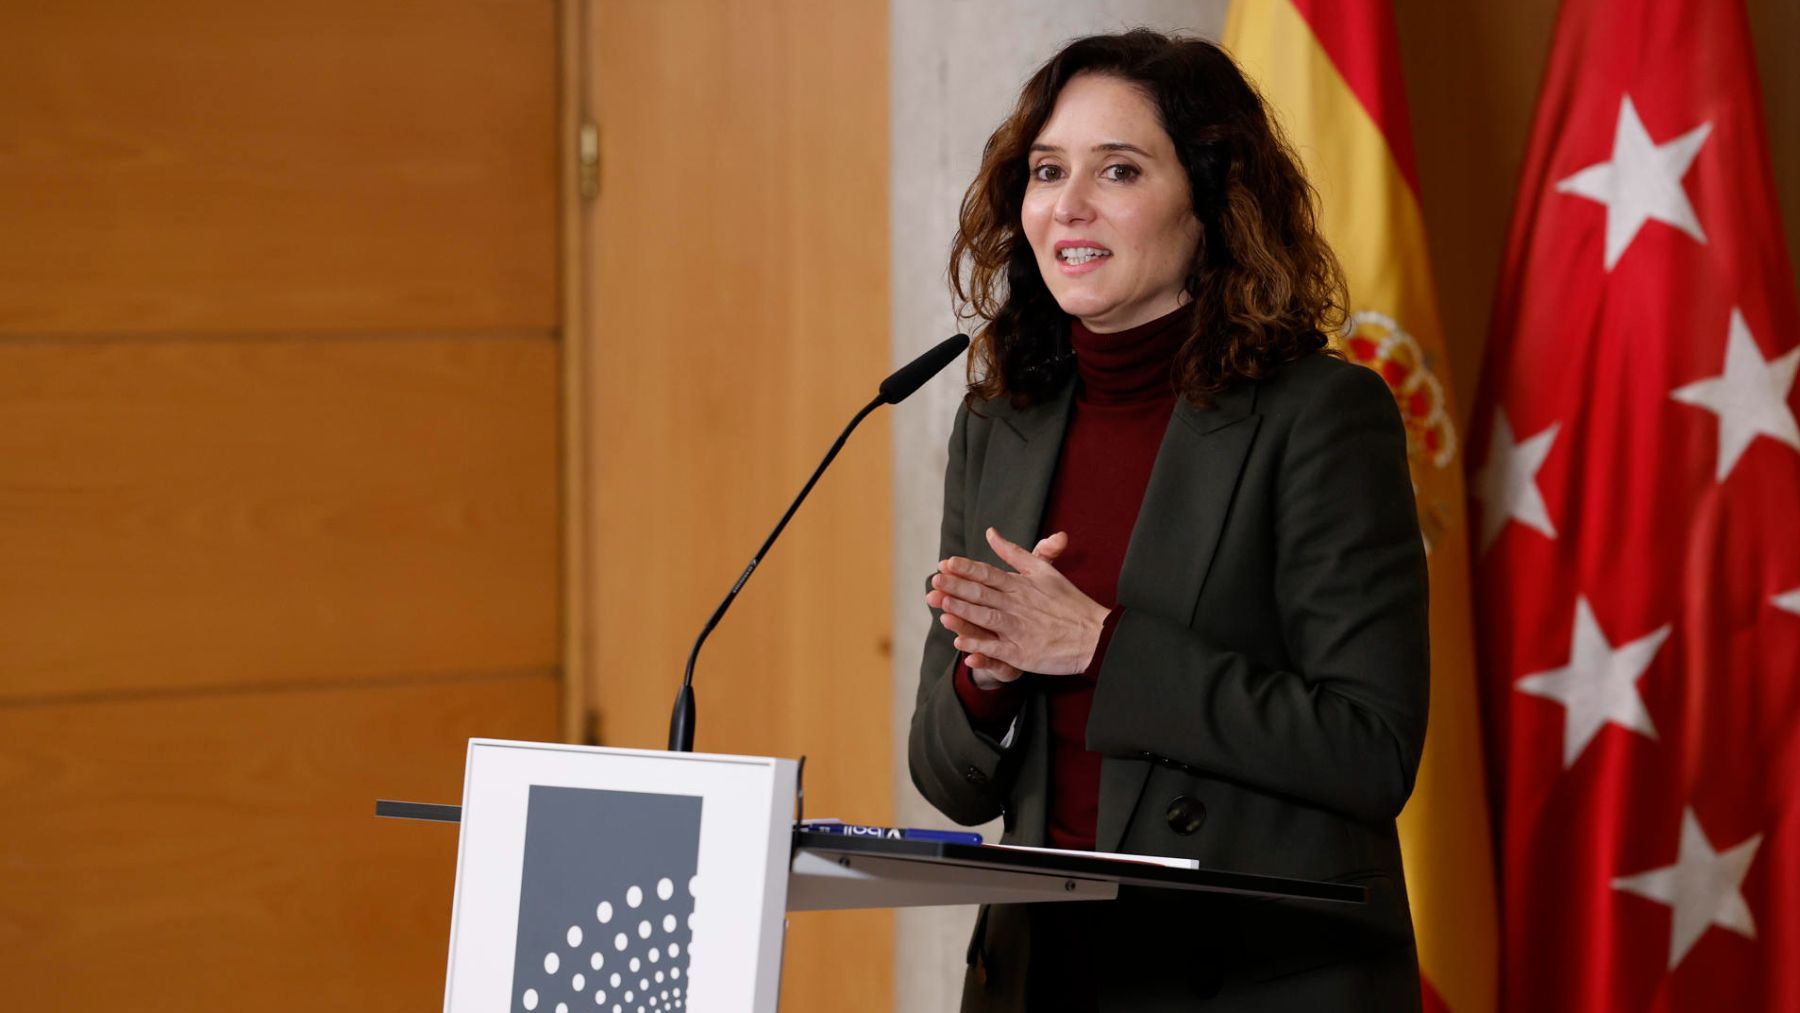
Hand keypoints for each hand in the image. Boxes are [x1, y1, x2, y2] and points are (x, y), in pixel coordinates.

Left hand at [925, 528, 1109, 681]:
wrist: (1093, 635)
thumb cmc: (1068, 600)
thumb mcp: (1042, 570)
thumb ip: (1014, 553)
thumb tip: (991, 533)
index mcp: (1021, 585)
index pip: (988, 573)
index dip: (966, 568)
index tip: (946, 563)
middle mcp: (1018, 605)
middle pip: (982, 593)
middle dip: (956, 587)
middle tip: (934, 581)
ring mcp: (1020, 629)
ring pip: (986, 618)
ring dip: (963, 611)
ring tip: (942, 604)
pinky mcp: (1023, 653)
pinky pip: (996, 648)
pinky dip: (978, 645)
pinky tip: (959, 643)